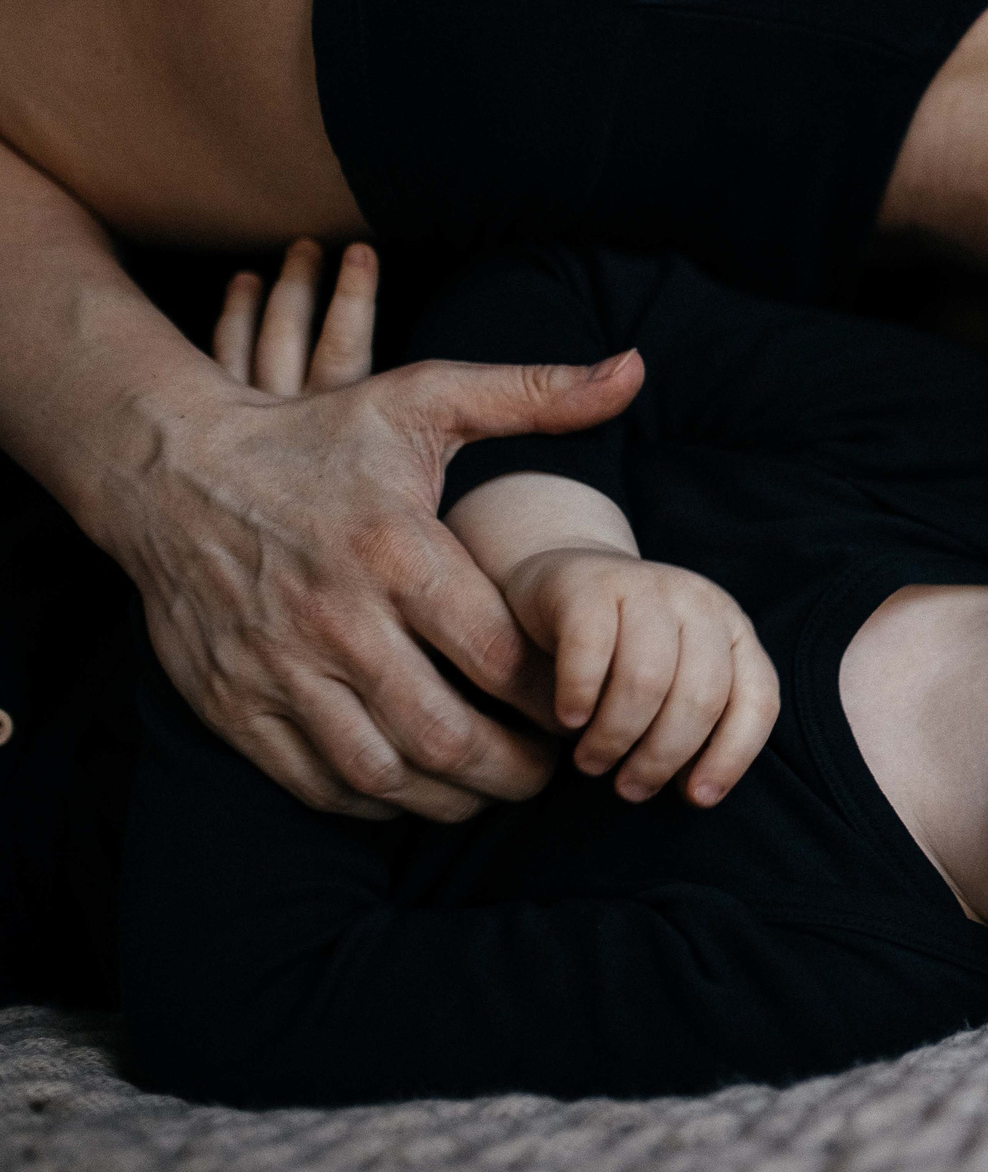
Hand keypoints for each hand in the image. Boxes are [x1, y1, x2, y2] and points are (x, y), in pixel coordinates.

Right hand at [110, 239, 643, 820]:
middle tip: (555, 773)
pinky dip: (374, 801)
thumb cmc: (316, 436)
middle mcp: (336, 617)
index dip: (552, 697)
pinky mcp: (233, 702)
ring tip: (495, 789)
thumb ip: (536, 394)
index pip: (495, 653)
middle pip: (445, 732)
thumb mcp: (425, 397)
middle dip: (514, 770)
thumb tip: (633, 370)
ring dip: (451, 799)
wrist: (170, 467)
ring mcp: (278, 667)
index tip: (585, 706)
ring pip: (381, 770)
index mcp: (395, 548)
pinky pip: (313, 781)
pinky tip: (416, 789)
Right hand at [499, 546, 779, 805]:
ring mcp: (648, 587)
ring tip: (593, 763)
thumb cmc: (624, 650)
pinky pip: (591, 651)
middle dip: (663, 757)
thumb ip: (695, 723)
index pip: (758, 699)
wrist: (563, 581)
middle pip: (701, 697)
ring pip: (647, 679)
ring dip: (616, 736)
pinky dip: (580, 696)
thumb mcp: (674, 680)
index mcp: (733, 631)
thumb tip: (698, 790)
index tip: (698, 799)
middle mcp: (700, 603)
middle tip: (629, 789)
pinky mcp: (591, 586)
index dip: (733, 755)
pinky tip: (569, 720)